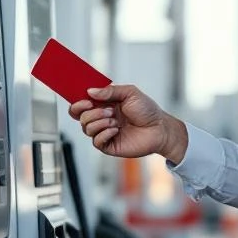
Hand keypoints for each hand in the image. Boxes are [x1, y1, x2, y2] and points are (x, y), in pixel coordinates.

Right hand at [68, 84, 187, 163]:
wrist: (159, 128)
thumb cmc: (146, 110)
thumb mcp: (130, 93)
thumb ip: (110, 91)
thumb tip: (90, 91)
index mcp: (103, 105)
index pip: (81, 105)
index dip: (78, 103)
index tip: (86, 101)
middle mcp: (101, 118)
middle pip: (80, 117)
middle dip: (91, 113)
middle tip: (108, 110)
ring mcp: (104, 132)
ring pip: (86, 129)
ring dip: (99, 122)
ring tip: (114, 120)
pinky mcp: (109, 145)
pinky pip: (96, 142)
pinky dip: (104, 134)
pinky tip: (115, 130)